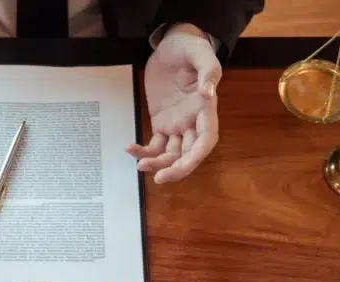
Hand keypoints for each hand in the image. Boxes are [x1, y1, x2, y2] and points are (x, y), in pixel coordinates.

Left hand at [130, 23, 220, 183]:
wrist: (171, 45)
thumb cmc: (190, 47)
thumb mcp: (201, 53)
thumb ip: (209, 72)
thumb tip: (207, 94)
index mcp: (206, 110)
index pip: (206, 140)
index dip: (195, 157)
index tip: (181, 166)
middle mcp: (193, 122)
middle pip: (188, 154)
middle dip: (175, 168)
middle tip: (158, 177)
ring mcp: (177, 125)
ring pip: (170, 154)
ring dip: (157, 163)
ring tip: (140, 165)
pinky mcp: (161, 123)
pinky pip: (154, 144)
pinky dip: (143, 151)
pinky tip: (130, 149)